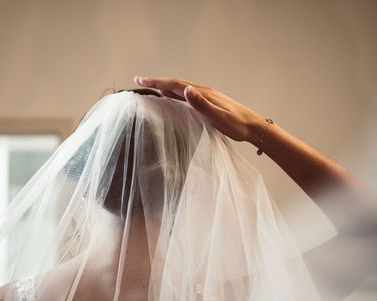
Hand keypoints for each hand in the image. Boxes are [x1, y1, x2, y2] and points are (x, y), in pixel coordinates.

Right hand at [134, 76, 266, 144]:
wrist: (254, 127)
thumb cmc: (237, 125)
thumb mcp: (217, 116)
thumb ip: (201, 103)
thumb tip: (187, 89)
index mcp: (203, 93)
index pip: (175, 85)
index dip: (156, 82)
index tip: (140, 80)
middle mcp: (203, 91)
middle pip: (175, 84)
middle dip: (156, 82)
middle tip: (139, 81)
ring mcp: (206, 97)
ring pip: (180, 89)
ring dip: (164, 87)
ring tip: (150, 88)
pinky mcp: (208, 103)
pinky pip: (186, 96)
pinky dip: (174, 94)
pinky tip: (171, 98)